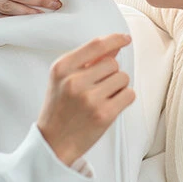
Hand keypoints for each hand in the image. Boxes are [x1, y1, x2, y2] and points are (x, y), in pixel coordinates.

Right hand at [37, 34, 135, 165]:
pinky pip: (129, 94)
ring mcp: (89, 98)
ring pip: (123, 77)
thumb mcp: (64, 79)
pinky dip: (124, 98)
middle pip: (113, 63)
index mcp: (62, 68)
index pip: (96, 45)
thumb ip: (87, 60)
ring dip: (118, 86)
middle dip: (111, 73)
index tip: (125, 39)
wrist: (53, 143)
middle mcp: (74, 81)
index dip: (114, 39)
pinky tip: (110, 105)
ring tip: (102, 97)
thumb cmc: (60, 108)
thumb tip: (114, 46)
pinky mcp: (104, 114)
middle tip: (99, 87)